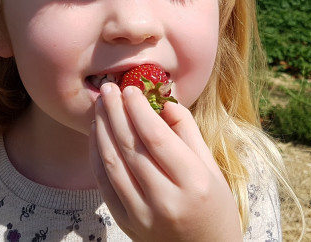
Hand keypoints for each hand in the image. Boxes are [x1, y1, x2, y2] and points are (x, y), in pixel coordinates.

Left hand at [89, 82, 241, 240]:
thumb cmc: (213, 205)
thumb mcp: (211, 167)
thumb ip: (188, 132)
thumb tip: (163, 102)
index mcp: (193, 182)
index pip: (157, 137)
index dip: (139, 109)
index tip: (130, 88)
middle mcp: (166, 199)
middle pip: (131, 147)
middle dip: (116, 113)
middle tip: (108, 89)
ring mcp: (143, 214)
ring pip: (113, 163)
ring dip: (102, 130)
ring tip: (100, 106)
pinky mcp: (127, 223)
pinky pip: (105, 184)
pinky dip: (97, 156)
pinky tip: (97, 134)